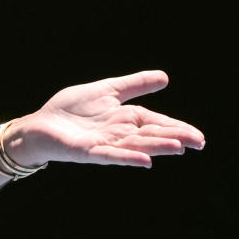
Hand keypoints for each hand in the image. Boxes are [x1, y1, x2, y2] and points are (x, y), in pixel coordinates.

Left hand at [7, 70, 204, 168]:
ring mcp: (105, 144)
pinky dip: (127, 157)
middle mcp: (119, 133)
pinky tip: (145, 161)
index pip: (156, 122)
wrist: (40, 123)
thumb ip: (134, 85)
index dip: (176, 127)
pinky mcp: (88, 152)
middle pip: (150, 135)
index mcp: (125, 118)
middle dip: (174, 137)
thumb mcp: (107, 90)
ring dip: (156, 147)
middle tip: (198, 143)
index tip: (198, 136)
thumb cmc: (71, 109)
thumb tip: (165, 77)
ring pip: (135, 145)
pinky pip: (110, 155)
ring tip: (178, 147)